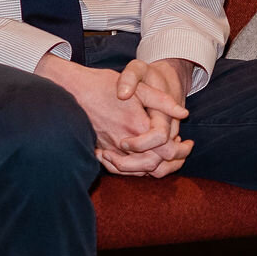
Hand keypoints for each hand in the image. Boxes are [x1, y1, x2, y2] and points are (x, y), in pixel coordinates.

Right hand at [32, 54, 192, 178]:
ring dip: (155, 166)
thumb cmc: (104, 84)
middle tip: (180, 151)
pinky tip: (145, 157)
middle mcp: (124, 142)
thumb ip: (161, 101)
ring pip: (138, 171)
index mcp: (137, 125)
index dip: (180, 150)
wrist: (70, 88)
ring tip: (166, 156)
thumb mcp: (137, 86)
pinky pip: (122, 169)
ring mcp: (111, 148)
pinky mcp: (101, 150)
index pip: (166, 150)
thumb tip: (183, 113)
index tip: (186, 143)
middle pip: (154, 166)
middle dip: (171, 162)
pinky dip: (136, 168)